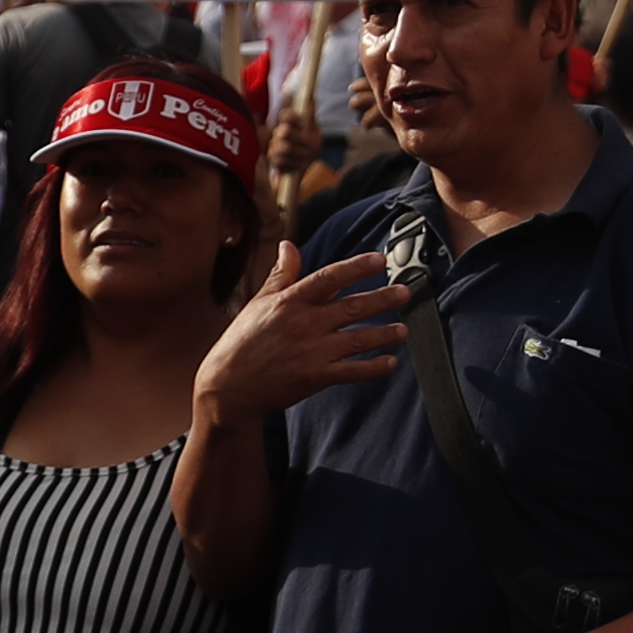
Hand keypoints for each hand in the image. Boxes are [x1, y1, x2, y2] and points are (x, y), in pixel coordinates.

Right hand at [197, 247, 408, 428]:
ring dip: (384, 334)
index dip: (356, 267)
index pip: (329, 277)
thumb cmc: (242, 342)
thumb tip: (289, 245)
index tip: (379, 259)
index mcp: (289, 301)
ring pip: (357, 338)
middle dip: (383, 298)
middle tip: (405, 292)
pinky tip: (389, 362)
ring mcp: (311, 351)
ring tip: (403, 330)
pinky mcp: (314, 377)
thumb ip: (280, 275)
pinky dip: (373, 367)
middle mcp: (304, 323)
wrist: (227, 386)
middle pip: (352, 306)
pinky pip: (352, 371)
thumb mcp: (258, 303)